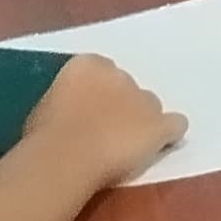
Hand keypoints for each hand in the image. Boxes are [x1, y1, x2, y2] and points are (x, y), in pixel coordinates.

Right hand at [24, 52, 186, 187]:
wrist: (65, 155)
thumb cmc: (44, 135)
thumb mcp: (46, 106)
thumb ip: (66, 100)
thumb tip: (70, 110)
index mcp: (88, 64)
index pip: (100, 72)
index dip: (98, 94)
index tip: (89, 112)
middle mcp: (120, 74)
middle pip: (128, 88)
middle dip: (122, 106)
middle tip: (105, 132)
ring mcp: (143, 99)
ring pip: (150, 106)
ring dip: (142, 121)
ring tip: (128, 146)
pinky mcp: (159, 125)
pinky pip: (176, 125)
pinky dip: (170, 135)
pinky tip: (161, 146)